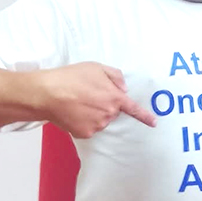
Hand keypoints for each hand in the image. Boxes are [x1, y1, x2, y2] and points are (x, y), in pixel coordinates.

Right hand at [38, 62, 154, 135]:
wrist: (47, 93)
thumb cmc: (71, 77)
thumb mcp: (95, 67)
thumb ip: (115, 76)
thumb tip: (123, 88)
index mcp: (114, 97)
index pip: (133, 109)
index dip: (145, 116)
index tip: (154, 123)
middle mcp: (108, 114)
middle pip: (112, 112)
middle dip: (104, 104)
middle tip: (86, 95)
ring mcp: (97, 125)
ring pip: (100, 120)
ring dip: (92, 113)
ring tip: (76, 102)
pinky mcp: (85, 133)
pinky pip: (88, 128)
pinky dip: (82, 122)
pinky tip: (72, 112)